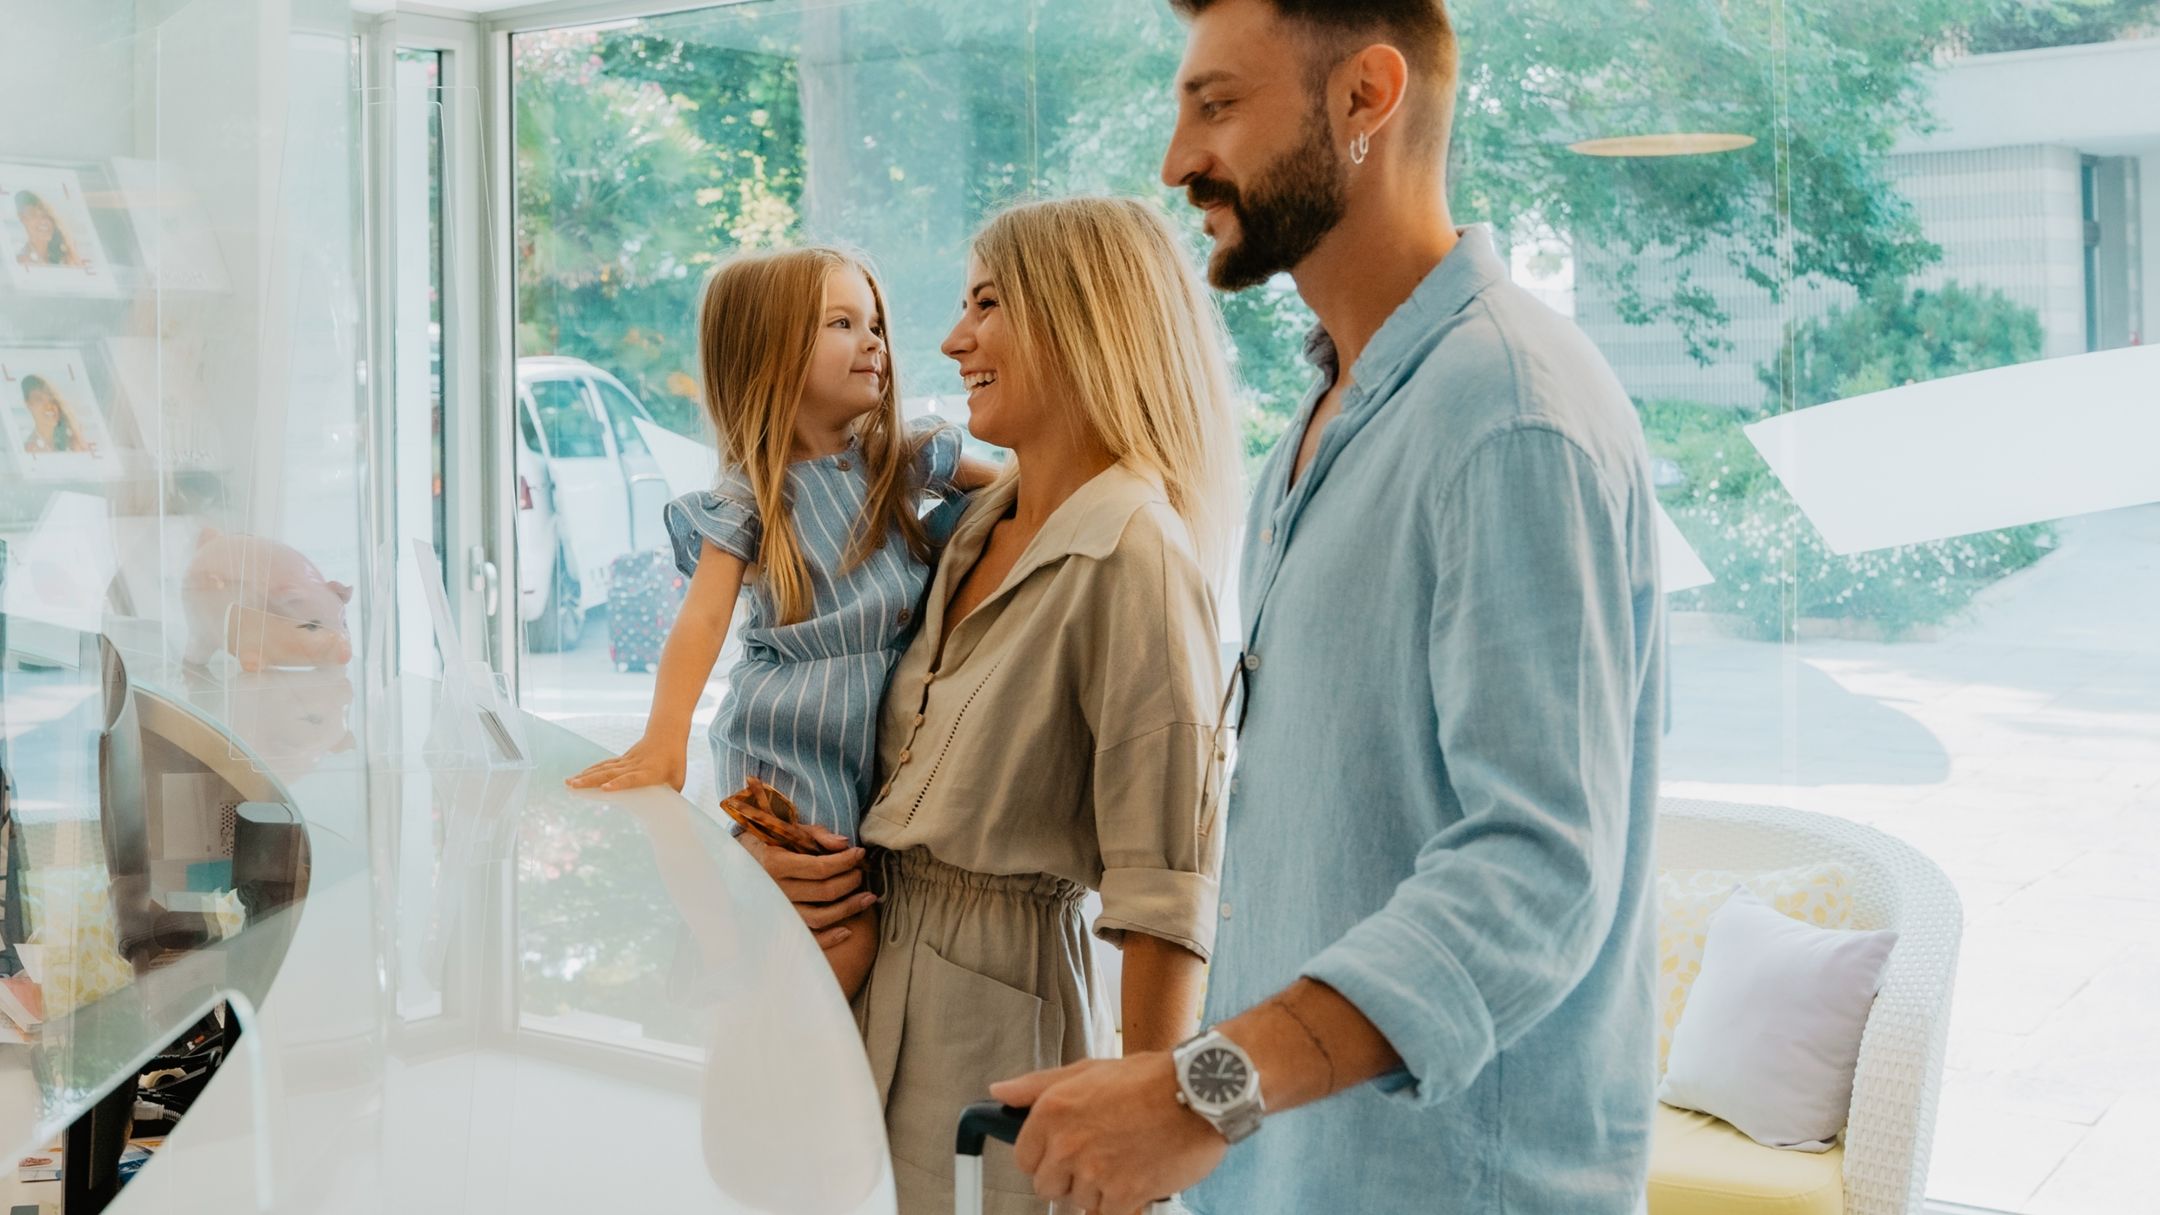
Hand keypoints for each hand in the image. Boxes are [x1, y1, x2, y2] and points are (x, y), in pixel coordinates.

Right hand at [564, 735, 685, 791]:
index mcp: (650, 771)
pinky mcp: (621, 760)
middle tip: (574, 786)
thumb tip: (665, 815)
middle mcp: (634, 766)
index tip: (606, 788)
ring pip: (603, 768)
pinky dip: (590, 771)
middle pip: (610, 773)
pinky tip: (577, 776)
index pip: (633, 778)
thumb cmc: (675, 759)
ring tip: (569, 782)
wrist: (667, 734)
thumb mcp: (678, 778)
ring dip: (586, 775)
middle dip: (591, 780)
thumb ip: (670, 795)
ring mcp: (626, 762)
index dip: (619, 783)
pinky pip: (604, 765)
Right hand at [735, 825, 876, 947]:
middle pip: (824, 892)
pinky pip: (807, 937)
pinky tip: (847, 930)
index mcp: (775, 863)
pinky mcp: (780, 925)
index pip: (820, 867)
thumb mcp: (790, 831)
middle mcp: (775, 890)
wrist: (736, 862)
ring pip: (819, 917)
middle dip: (851, 881)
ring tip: (868, 898)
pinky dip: (829, 938)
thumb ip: (817, 835)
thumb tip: (844, 843)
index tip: (859, 853)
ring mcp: (777, 911)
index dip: (845, 861)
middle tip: (861, 872)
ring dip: (848, 909)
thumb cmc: (770, 843)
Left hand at [989, 1054, 1226, 1214]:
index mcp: (1052, 1111)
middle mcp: (1066, 1144)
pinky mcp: (1122, 1195)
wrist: (1198, 1092)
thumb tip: (1000, 1092)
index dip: (1045, 1157)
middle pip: (1048, 1186)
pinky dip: (1122, 1203)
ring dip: (1100, 1189)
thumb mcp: (1087, 1070)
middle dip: (1071, 1176)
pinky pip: (1106, 1214)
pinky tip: (1138, 1175)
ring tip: (1126, 1158)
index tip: (1065, 1151)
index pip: (1023, 1158)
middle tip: (1101, 1154)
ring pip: (1080, 1201)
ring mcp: (1094, 1172)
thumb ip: (1038, 1085)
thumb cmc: (1148, 1078)